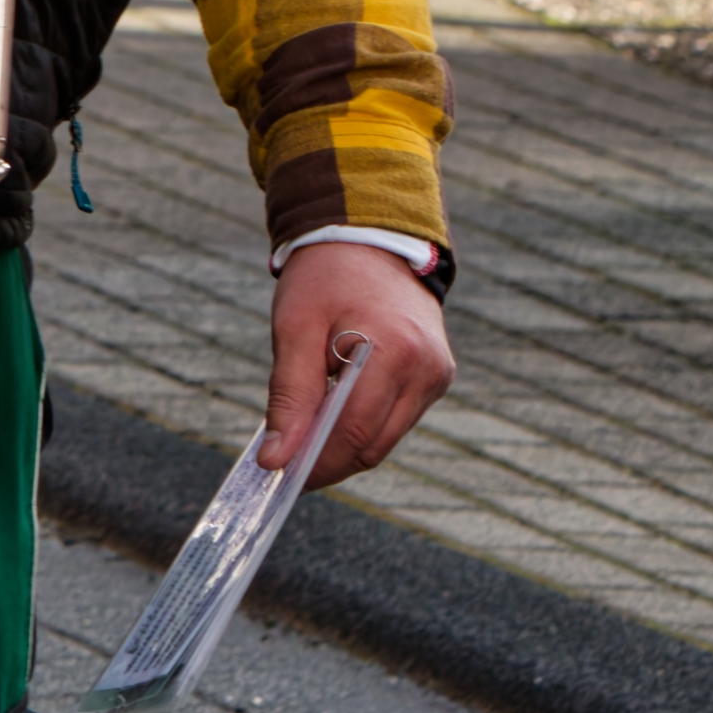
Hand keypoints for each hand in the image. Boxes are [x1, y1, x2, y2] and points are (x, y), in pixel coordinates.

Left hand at [263, 243, 452, 487]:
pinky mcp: (437, 376)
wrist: (368, 238)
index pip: (354, 433)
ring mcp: (436, 374)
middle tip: (285, 459)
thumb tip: (276, 459)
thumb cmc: (325, 278)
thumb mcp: (295, 328)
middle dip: (328, 460)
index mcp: (394, 351)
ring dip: (345, 444)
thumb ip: (288, 397)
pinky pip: (397, 419)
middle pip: (374, 445)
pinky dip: (364, 424)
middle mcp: (426, 368)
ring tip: (306, 427)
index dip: (316, 462)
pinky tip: (335, 407)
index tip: (279, 474)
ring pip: (386, 439)